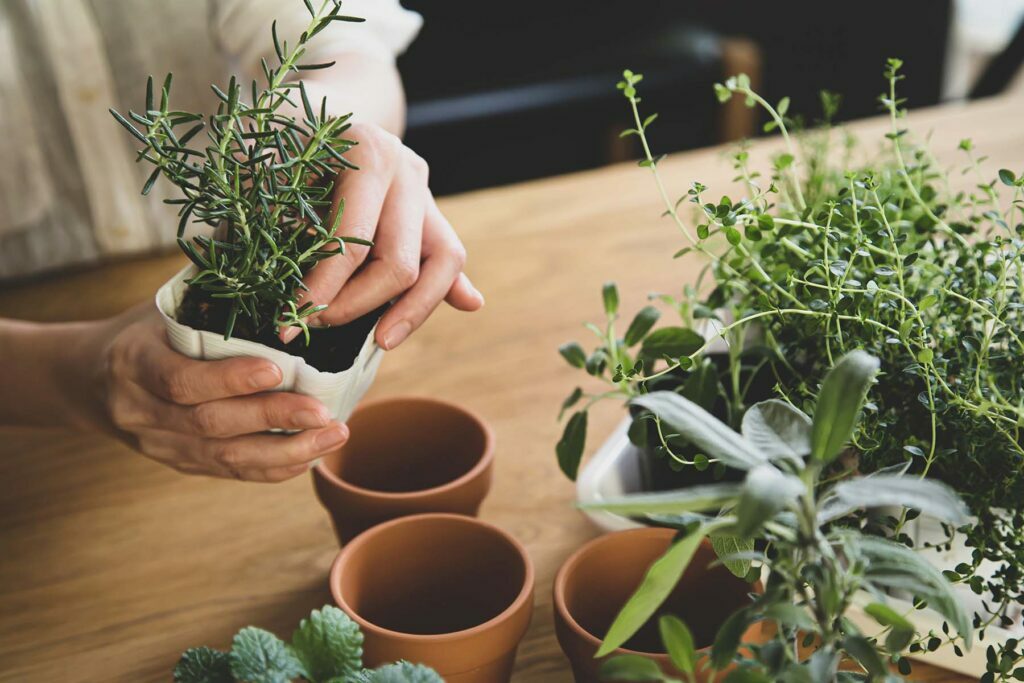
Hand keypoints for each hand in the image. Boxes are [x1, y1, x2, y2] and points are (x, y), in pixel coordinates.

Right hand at [90, 306, 347, 481]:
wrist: (89, 379)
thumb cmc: (145, 331)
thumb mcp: (164, 306)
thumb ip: (211, 294)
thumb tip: (276, 257)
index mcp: (133, 361)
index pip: (181, 379)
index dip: (230, 379)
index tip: (278, 371)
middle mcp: (141, 411)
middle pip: (210, 423)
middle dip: (273, 419)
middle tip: (324, 412)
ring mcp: (160, 444)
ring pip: (225, 458)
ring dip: (286, 451)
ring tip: (333, 435)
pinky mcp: (180, 464)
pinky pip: (230, 473)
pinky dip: (274, 467)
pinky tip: (312, 454)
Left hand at [279, 122, 483, 347]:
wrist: (323, 106)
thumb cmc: (285, 136)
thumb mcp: (266, 157)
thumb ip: (264, 196)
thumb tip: (254, 249)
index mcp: (370, 154)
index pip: (353, 243)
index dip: (321, 289)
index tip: (289, 320)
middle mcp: (408, 171)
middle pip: (400, 264)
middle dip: (357, 306)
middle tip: (315, 325)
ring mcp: (425, 193)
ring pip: (443, 263)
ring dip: (414, 310)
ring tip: (381, 342)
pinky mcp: (432, 213)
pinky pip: (449, 257)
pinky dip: (453, 285)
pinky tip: (468, 304)